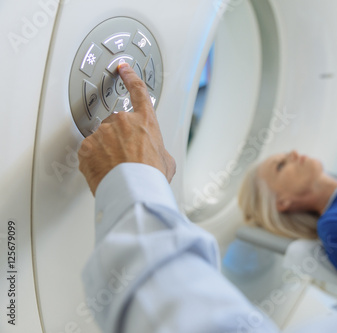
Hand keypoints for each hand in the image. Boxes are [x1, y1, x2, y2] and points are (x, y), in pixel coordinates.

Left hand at [78, 63, 175, 195]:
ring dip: (106, 150)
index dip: (130, 77)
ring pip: (101, 138)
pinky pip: (89, 151)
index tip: (123, 69)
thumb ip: (158, 149)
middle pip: (117, 124)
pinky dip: (94, 160)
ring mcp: (102, 133)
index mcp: (145, 121)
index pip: (138, 91)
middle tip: (126, 158)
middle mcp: (122, 121)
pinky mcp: (86, 146)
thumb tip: (155, 155)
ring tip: (117, 168)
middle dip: (119, 138)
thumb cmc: (151, 176)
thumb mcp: (167, 160)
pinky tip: (105, 170)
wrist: (133, 190)